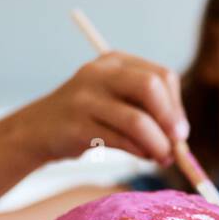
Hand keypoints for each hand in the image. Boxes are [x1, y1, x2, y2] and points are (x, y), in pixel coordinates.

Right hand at [15, 50, 189, 165]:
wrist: (37, 131)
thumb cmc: (87, 119)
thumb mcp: (115, 102)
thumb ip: (146, 110)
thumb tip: (181, 138)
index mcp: (115, 61)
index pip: (161, 76)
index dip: (176, 106)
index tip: (179, 132)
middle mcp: (100, 73)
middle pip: (150, 87)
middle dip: (170, 119)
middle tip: (178, 143)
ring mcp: (86, 98)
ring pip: (137, 120)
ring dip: (157, 144)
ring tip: (163, 158)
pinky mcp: (77, 125)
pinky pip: (119, 139)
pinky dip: (138, 151)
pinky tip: (142, 157)